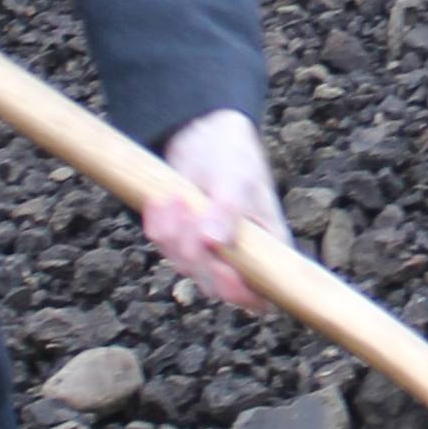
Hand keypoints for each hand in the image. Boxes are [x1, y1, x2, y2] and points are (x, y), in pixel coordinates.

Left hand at [145, 109, 283, 310]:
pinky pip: (163, 247)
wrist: (203, 133)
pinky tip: (162, 200)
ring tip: (176, 196)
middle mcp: (240, 257)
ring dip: (173, 232)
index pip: (261, 295)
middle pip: (213, 284)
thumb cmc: (233, 154)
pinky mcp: (182, 242)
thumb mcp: (236, 177)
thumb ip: (227, 210)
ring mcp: (209, 253)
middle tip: (189, 207)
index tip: (221, 266)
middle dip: (194, 249)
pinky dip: (158, 224)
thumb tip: (214, 244)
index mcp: (268, 248)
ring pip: (184, 266)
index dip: (240, 292)